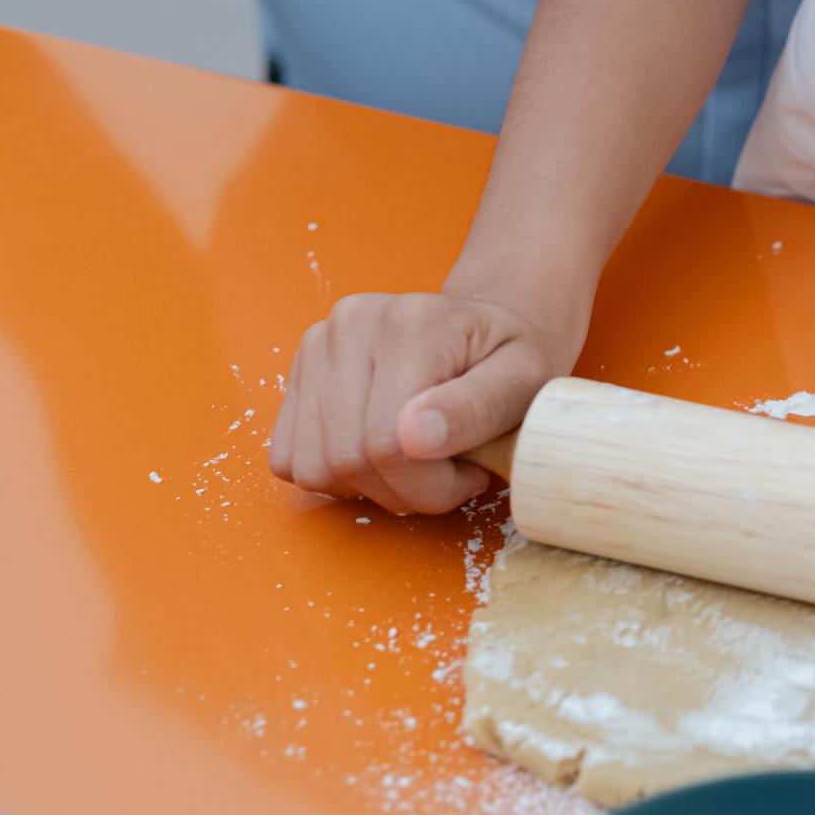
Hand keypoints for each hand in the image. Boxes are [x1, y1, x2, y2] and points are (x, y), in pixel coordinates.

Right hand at [269, 291, 581, 513]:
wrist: (487, 330)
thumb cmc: (513, 359)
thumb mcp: (524, 382)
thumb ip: (476, 409)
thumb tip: (412, 436)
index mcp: (411, 322)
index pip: (386, 444)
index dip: (429, 487)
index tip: (469, 476)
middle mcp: (352, 323)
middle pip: (345, 459)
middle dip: (404, 492)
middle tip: (448, 474)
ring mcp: (317, 343)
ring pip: (313, 466)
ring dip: (369, 487)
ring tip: (418, 462)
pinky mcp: (299, 371)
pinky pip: (290, 457)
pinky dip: (336, 476)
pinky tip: (381, 454)